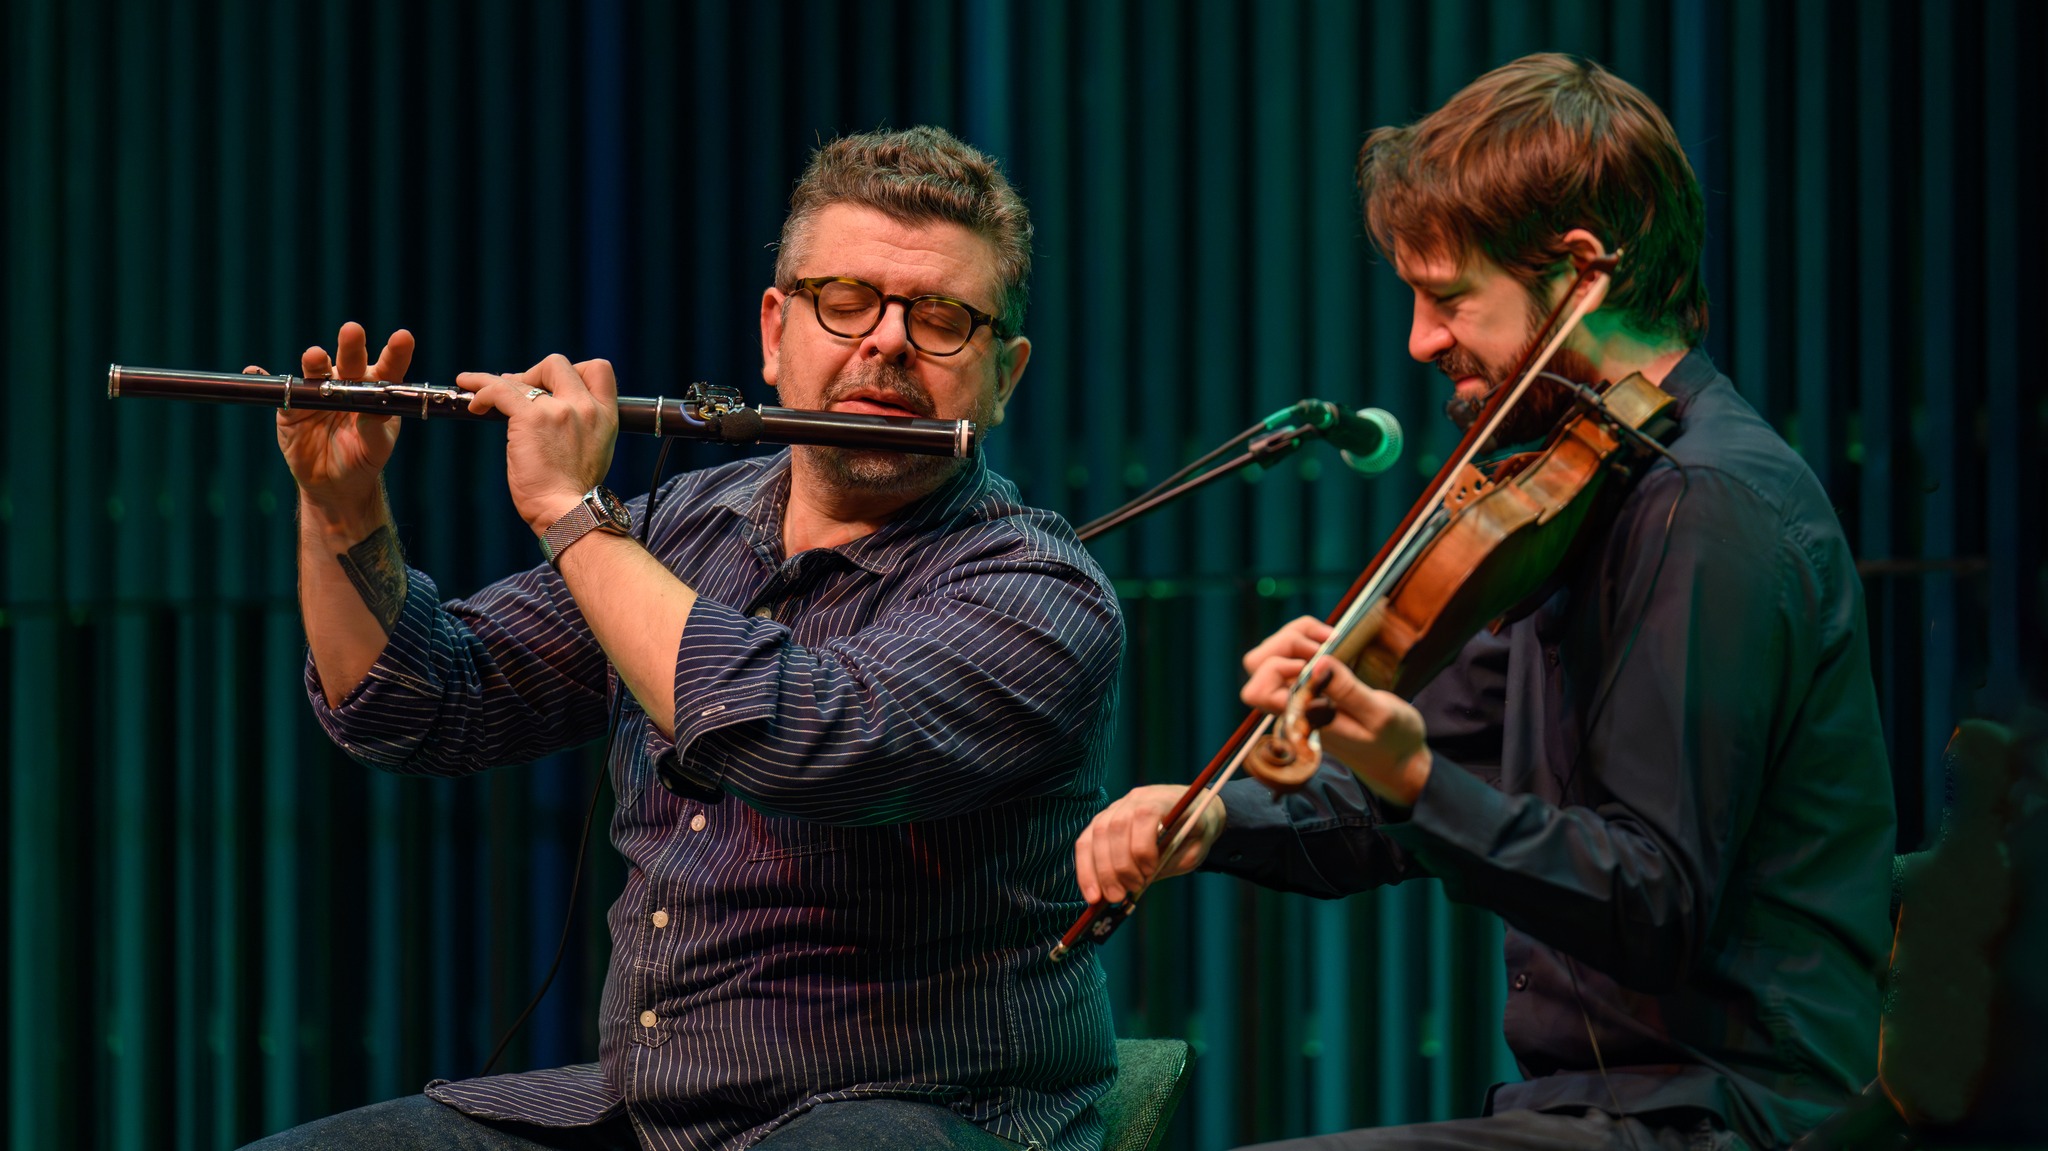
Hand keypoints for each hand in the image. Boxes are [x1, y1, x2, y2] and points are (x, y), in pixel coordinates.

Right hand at [266, 321, 411, 531]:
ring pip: (315, 371)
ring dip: (314, 361)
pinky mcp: (291, 405)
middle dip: (351, 345)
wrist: (333, 482)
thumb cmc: (363, 458)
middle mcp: (346, 383)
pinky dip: (263, 379)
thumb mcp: (376, 448)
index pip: (389, 368)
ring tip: (314, 356)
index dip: (396, 352)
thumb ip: (375, 430)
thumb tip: (373, 414)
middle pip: (350, 359)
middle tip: (352, 331)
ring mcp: (317, 391)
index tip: (403, 337)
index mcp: (374, 390)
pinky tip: (254, 370)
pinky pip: (279, 389)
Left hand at [457, 355, 619, 535]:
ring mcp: (559, 410)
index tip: (554, 385)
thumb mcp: (594, 451)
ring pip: (522, 378)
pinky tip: (474, 403)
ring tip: (479, 390)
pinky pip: (500, 391)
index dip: (574, 370)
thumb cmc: (575, 493)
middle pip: (558, 364)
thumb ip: (581, 426)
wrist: (568, 512)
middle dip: (533, 373)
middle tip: (518, 391)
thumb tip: (551, 409)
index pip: (599, 369)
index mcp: (605, 415)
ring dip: (497, 382)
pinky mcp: (531, 419)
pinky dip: (482, 390)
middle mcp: (585, 407)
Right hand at [1075, 784, 1225, 903]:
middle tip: (1123, 895)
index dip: (1143, 847)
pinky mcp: (1103, 821)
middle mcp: (1133, 799)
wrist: (1192, 810)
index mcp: (1161, 800)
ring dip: (1098, 871)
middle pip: (1114, 828)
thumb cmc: (1194, 832)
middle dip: (1116, 867)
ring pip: (1095, 836)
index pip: (1143, 817)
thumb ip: (1169, 862)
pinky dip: (1085, 869)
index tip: (1150, 872)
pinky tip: (1092, 892)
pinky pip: (1085, 843)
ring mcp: (1114, 809)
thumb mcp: (1195, 850)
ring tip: (1109, 898)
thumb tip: (1139, 884)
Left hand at [1241, 615, 1431, 805]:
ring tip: (1331, 639)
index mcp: (1301, 721)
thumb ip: (1347, 691)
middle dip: (1284, 643)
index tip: (1317, 661)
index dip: (1278, 666)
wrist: (1399, 760)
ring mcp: (1298, 697)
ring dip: (1296, 637)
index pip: (1259, 691)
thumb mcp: (1379, 715)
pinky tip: (1331, 641)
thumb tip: (1318, 663)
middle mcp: (1292, 708)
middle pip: (1256, 665)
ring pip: (1269, 655)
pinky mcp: (1310, 688)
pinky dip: (1307, 638)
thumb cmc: (1392, 741)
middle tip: (1323, 646)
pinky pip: (1291, 655)